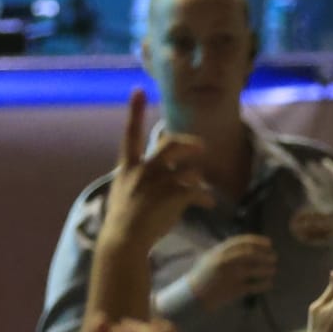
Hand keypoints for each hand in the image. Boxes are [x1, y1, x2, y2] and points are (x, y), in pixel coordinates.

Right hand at [99, 89, 213, 250]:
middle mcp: (142, 170)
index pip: (130, 134)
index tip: (138, 90)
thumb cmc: (125, 221)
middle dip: (190, 143)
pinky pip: (198, 190)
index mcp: (127, 167)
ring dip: (198, 179)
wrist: (123, 242)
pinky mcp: (172, 196)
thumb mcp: (125, 192)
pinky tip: (209, 204)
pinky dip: (206, 197)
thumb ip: (140, 178)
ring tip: (202, 190)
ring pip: (190, 169)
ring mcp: (158, 182)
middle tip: (201, 148)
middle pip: (171, 144)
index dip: (134, 111)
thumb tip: (161, 172)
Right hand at [187, 234, 277, 311]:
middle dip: (265, 255)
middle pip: (251, 254)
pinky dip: (264, 284)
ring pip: (255, 269)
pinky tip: (269, 283)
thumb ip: (226, 250)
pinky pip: (254, 286)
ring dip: (267, 269)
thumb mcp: (210, 257)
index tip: (269, 243)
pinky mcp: (234, 290)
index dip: (258, 241)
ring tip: (272, 270)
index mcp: (219, 252)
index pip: (242, 242)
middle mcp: (225, 262)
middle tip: (274, 257)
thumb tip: (248, 245)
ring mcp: (230, 276)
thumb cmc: (203, 275)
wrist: (193, 295)